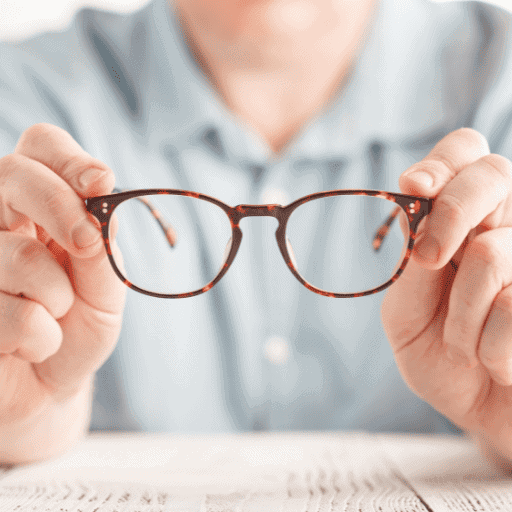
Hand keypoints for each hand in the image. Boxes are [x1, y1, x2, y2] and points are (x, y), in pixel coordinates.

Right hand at [0, 123, 126, 460]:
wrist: (50, 384)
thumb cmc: (78, 327)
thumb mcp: (105, 289)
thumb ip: (102, 249)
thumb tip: (98, 208)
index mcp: (38, 206)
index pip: (41, 147)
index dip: (71, 159)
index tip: (101, 183)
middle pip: (13, 174)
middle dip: (62, 209)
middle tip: (85, 246)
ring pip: (17, 255)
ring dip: (57, 297)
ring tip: (54, 316)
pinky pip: (10, 313)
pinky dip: (39, 338)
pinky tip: (30, 346)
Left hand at [381, 127, 511, 460]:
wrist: (484, 415)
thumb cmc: (443, 357)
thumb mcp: (407, 313)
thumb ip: (411, 263)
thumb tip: (416, 205)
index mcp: (466, 222)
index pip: (466, 153)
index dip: (442, 162)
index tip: (415, 188)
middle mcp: (510, 227)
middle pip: (494, 175)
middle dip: (449, 218)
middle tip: (430, 261)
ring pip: (493, 252)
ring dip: (463, 313)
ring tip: (467, 343)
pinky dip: (490, 345)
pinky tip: (498, 361)